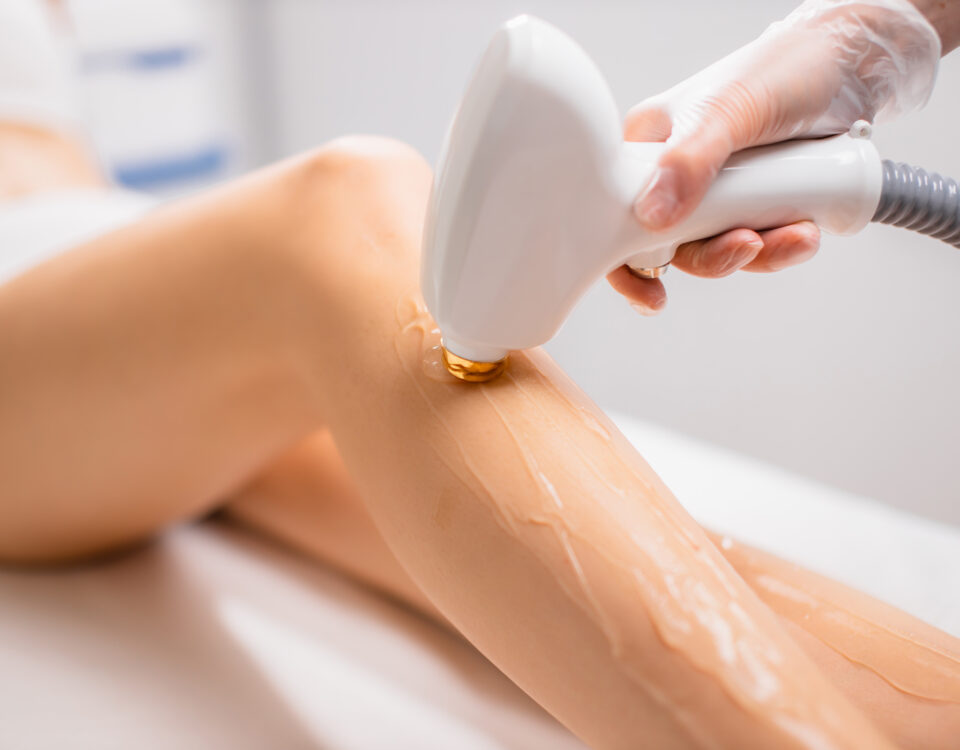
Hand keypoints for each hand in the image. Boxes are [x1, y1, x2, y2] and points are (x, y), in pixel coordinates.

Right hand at [610, 0, 939, 313]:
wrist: (857, 66)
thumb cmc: (788, 66)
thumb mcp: (733, 108)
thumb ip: (690, 160)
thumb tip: (652, 215)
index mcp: (652, 147)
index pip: (618, 215)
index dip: (629, 262)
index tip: (653, 291)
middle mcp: (678, 174)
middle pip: (674, 245)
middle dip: (714, 256)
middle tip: (746, 244)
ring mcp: (719, 194)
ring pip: (719, 249)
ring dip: (760, 252)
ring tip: (795, 231)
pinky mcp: (756, 205)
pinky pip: (758, 245)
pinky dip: (783, 245)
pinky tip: (805, 227)